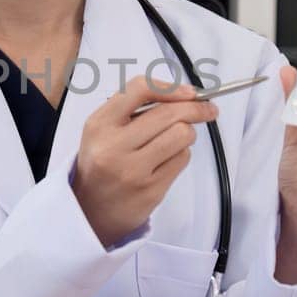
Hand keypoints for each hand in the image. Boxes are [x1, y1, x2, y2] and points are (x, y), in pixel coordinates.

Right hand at [73, 75, 218, 246]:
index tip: (190, 92)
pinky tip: (166, 160)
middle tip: (207, 109)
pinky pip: (182, 159)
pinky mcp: (150, 190)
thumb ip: (133, 108)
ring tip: (174, 139)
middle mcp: (114, 146)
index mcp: (100, 124)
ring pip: (182, 135)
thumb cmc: (101, 163)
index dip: (171, 88)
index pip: (140, 90)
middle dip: (196, 108)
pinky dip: (181, 154)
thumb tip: (182, 94)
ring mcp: (133, 170)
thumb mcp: (102, 128)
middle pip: (169, 113)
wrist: (89, 209)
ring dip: (187, 133)